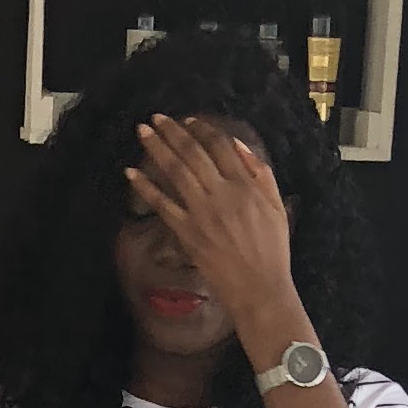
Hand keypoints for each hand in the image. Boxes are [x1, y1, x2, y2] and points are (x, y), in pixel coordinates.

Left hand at [126, 114, 300, 343]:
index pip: (220, 145)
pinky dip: (145, 187)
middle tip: (156, 118)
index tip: (188, 121)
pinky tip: (131, 173)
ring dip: (156, 149)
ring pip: (176, 171)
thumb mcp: (277, 207)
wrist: (260, 290)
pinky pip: (162, 204)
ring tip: (142, 132)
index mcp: (246, 185)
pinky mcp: (188, 233)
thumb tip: (238, 145)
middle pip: (193, 153)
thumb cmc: (272, 251)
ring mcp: (203, 213)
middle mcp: (222, 194)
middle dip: (172, 132)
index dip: (201, 129)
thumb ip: (260, 174)